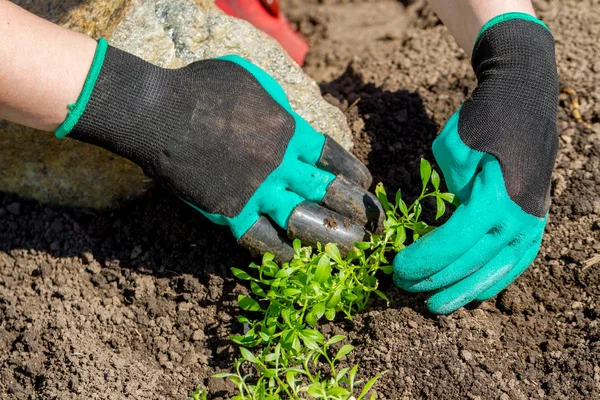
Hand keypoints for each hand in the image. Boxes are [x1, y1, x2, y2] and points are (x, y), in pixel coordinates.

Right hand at [57, 40, 382, 260]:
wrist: (160, 113)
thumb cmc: (202, 87)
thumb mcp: (250, 78)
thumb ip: (275, 99)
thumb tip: (287, 110)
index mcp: (288, 130)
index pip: (332, 156)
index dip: (352, 172)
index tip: (365, 184)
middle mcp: (280, 164)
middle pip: (327, 191)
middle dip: (355, 208)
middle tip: (374, 224)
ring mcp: (256, 190)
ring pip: (303, 218)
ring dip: (330, 234)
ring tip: (351, 245)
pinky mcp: (229, 210)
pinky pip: (259, 237)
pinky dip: (277, 249)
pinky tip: (292, 256)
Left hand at [393, 14, 557, 313]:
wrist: (525, 98)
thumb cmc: (482, 121)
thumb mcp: (451, 150)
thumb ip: (443, 191)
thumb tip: (432, 223)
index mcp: (493, 200)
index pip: (451, 244)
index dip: (422, 261)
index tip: (396, 269)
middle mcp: (517, 218)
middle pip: (468, 262)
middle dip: (432, 278)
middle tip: (403, 286)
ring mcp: (531, 223)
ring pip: (494, 271)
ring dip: (462, 291)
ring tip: (436, 306)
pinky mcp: (535, 222)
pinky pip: (515, 262)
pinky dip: (494, 280)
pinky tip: (476, 293)